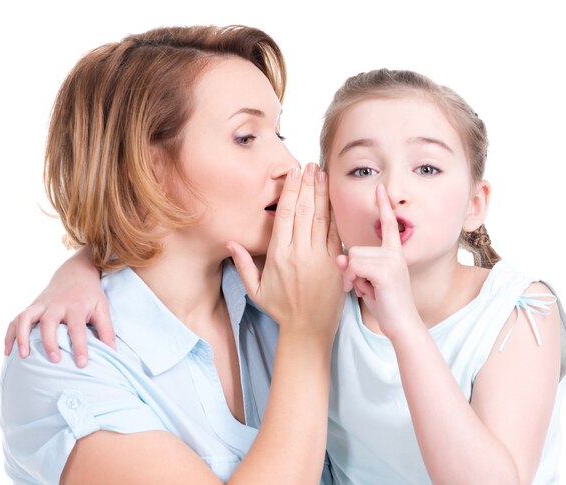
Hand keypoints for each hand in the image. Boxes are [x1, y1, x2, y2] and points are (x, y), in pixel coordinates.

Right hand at [4, 248, 115, 366]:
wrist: (76, 272)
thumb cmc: (90, 295)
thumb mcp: (102, 308)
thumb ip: (106, 330)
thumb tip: (113, 353)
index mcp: (76, 306)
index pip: (77, 328)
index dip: (79, 347)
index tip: (81, 364)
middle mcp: (56, 305)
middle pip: (49, 322)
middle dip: (50, 342)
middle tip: (55, 361)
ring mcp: (41, 305)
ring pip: (26, 318)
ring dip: (22, 336)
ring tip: (24, 356)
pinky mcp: (32, 307)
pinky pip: (15, 320)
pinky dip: (10, 334)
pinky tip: (8, 351)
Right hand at [227, 164, 343, 339]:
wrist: (308, 329)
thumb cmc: (281, 309)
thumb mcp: (255, 289)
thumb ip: (243, 264)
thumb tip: (231, 241)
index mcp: (278, 255)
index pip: (285, 215)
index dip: (290, 192)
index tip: (293, 175)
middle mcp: (299, 253)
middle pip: (304, 211)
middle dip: (307, 185)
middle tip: (309, 166)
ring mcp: (319, 257)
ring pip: (320, 218)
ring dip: (321, 194)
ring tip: (321, 174)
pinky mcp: (335, 263)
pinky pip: (335, 233)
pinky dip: (334, 215)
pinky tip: (333, 200)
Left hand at [336, 184, 416, 338]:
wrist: (402, 325)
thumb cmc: (385, 304)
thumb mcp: (366, 281)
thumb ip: (354, 267)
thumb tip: (340, 258)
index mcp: (394, 252)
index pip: (389, 224)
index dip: (383, 205)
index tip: (380, 188)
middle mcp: (395, 252)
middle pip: (355, 249)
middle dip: (351, 270)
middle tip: (363, 286)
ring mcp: (392, 260)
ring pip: (352, 258)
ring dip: (351, 278)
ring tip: (365, 290)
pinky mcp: (386, 270)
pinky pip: (354, 267)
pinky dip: (353, 281)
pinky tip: (366, 292)